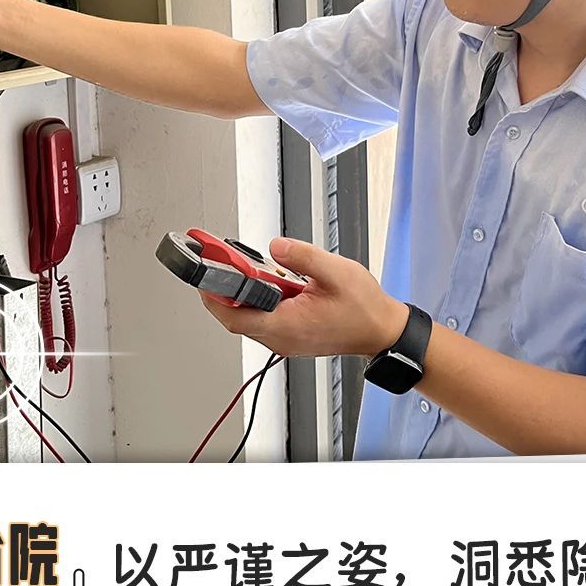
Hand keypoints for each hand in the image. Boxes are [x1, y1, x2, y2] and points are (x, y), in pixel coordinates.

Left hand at [199, 236, 407, 359]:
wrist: (381, 331)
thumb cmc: (363, 309)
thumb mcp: (335, 272)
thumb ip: (302, 256)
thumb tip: (274, 246)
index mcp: (287, 325)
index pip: (235, 315)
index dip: (214, 295)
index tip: (204, 273)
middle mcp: (281, 337)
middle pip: (236, 316)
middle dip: (224, 289)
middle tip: (218, 262)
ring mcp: (285, 338)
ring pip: (249, 317)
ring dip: (242, 292)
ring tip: (242, 266)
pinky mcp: (291, 334)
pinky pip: (263, 318)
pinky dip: (258, 299)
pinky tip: (267, 280)